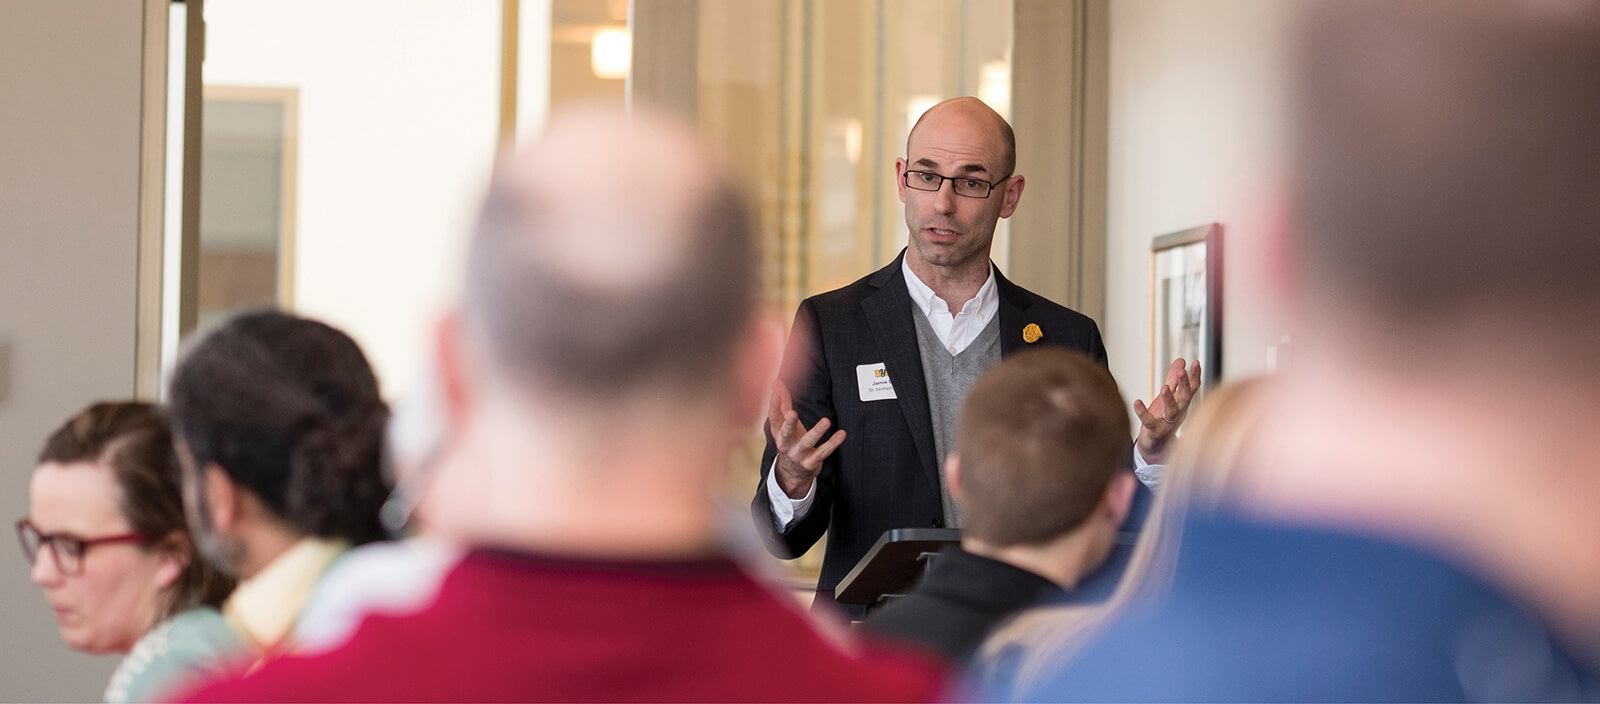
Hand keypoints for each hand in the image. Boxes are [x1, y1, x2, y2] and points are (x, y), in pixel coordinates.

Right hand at [767, 380, 845, 498]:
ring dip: (817, 431)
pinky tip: (842, 433)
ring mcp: (798, 454)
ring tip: (826, 421)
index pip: (774, 417)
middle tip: (793, 413)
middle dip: (789, 423)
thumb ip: (782, 402)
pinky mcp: (811, 462)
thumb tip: (775, 381)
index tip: (777, 390)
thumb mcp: (785, 423)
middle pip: (786, 433)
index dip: (774, 404)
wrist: (793, 472)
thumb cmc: (791, 439)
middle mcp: (785, 444)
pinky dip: (833, 443)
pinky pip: (823, 452)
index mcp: (778, 432)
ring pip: (807, 442)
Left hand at [1134, 358, 1201, 462]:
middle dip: (1185, 384)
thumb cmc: (1162, 419)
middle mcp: (1178, 413)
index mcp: (1182, 404)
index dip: (1195, 376)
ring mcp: (1167, 423)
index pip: (1192, 388)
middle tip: (1183, 371)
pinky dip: (1143, 413)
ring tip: (1164, 387)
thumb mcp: (1168, 397)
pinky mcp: (1154, 431)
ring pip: (1171, 411)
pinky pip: (1149, 422)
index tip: (1196, 362)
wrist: (1155, 447)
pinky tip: (1137, 402)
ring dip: (1169, 399)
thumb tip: (1181, 360)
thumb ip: (1174, 379)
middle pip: (1185, 398)